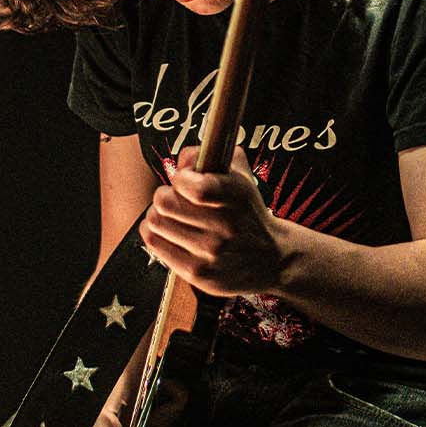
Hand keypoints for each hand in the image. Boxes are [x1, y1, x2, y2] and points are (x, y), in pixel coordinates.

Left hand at [139, 146, 285, 296]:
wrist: (271, 258)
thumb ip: (212, 153)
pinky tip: (169, 232)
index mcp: (236, 196)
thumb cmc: (247, 212)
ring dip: (158, 215)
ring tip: (172, 216)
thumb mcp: (241, 176)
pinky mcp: (197, 273)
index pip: (195, 187)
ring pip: (155, 222)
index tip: (185, 180)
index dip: (181, 178)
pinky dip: (155, 234)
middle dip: (165, 195)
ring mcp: (210, 252)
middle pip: (164, 202)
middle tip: (175, 199)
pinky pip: (154, 244)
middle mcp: (224, 227)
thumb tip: (183, 160)